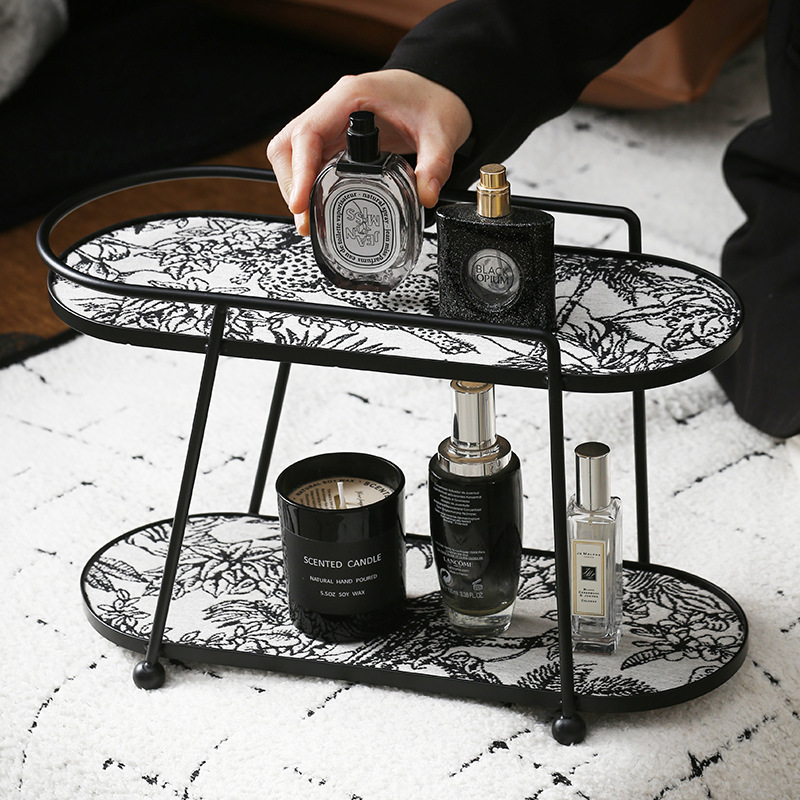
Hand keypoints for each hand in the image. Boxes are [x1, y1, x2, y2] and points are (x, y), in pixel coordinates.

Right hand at [266, 69, 471, 234]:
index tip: (300, 203)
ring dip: (295, 185)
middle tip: (304, 218)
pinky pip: (310, 160)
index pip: (308, 133)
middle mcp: (334, 107)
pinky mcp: (335, 137)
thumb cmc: (433, 101)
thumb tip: (427, 196)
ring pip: (293, 153)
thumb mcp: (442, 133)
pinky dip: (308, 183)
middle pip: (290, 144)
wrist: (437, 91)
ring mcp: (331, 122)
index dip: (300, 170)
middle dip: (292, 183)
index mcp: (351, 97)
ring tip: (308, 218)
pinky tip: (318, 204)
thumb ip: (436, 164)